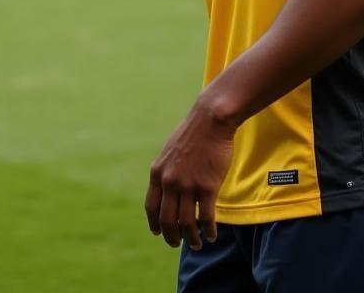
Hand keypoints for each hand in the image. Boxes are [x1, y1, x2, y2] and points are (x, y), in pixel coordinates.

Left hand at [145, 91, 234, 250]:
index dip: (154, 224)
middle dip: (172, 237)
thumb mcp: (169, 152)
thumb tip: (166, 192)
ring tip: (198, 243)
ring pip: (187, 224)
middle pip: (167, 220)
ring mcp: (188, 184)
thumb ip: (166, 172)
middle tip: (177, 243)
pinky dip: (209, 231)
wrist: (209, 120)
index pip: (151, 207)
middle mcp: (169, 181)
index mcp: (157, 173)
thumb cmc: (192, 135)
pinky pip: (206, 218)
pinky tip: (212, 234)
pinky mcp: (207, 186)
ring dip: (192, 238)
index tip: (158, 233)